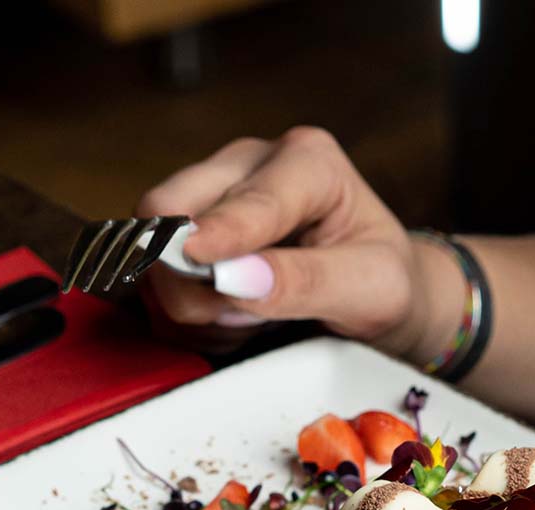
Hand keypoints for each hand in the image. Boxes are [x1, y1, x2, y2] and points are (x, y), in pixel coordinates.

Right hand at [136, 129, 457, 356]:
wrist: (378, 293)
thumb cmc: (382, 282)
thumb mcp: (371, 289)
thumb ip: (307, 282)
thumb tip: (236, 278)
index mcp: (307, 161)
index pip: (247, 198)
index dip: (219, 232)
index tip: (197, 258)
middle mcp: (249, 164)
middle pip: (172, 208)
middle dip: (190, 274)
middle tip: (239, 315)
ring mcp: (213, 194)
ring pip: (152, 246)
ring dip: (190, 301)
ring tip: (249, 322)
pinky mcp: (190, 231)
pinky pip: (154, 277)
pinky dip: (187, 313)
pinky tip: (231, 319)